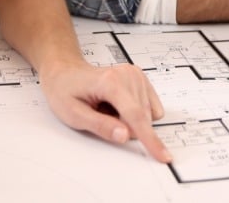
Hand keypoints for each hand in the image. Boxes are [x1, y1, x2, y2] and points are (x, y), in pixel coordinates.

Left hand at [38, 61, 171, 162]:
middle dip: (126, 127)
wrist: (66, 72)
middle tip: (101, 115)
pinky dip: (136, 113)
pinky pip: (150, 108)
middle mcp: (128, 75)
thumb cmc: (65, 90)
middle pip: (142, 117)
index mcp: (111, 82)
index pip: (136, 115)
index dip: (150, 139)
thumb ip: (101, 126)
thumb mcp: (74, 114)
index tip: (163, 155)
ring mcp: (136, 75)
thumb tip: (125, 136)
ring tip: (107, 108)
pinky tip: (118, 106)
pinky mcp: (141, 78)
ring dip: (129, 120)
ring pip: (148, 115)